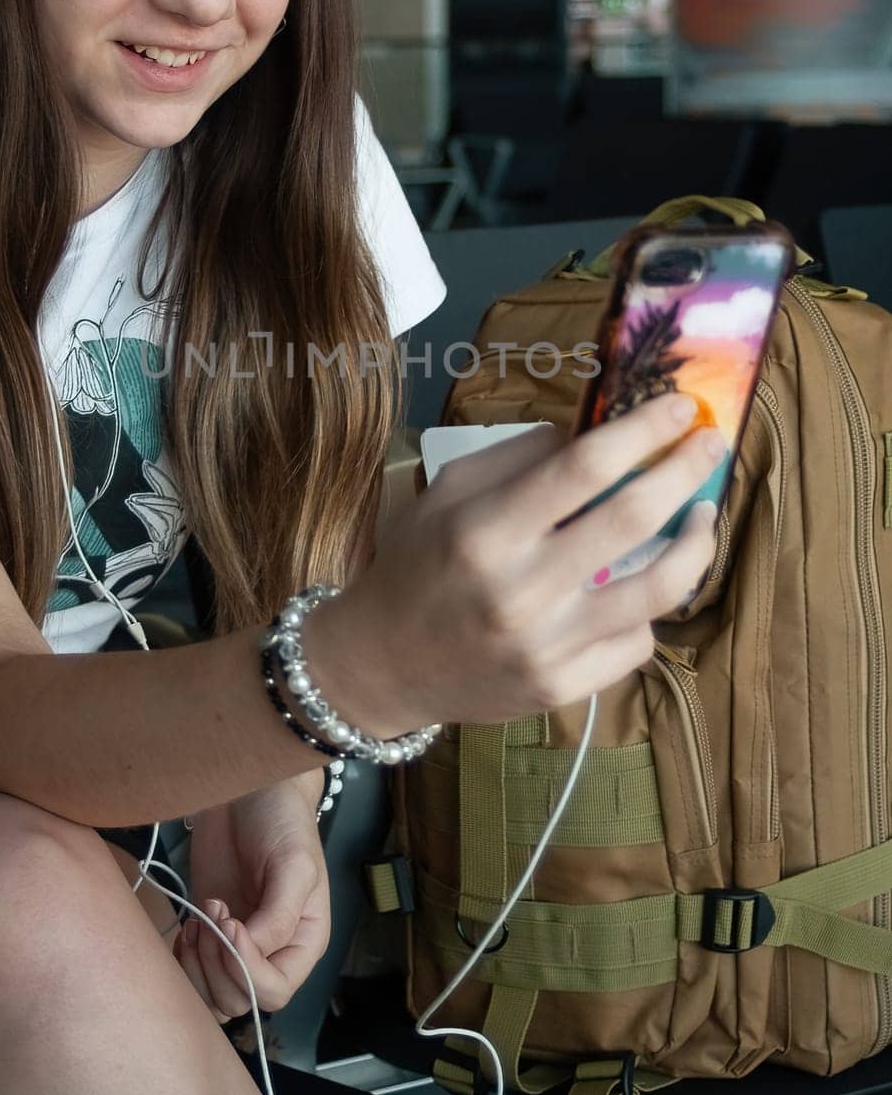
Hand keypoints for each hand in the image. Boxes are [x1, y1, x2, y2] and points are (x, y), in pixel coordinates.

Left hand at [172, 773, 329, 1022]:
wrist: (246, 788)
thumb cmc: (281, 821)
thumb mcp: (294, 864)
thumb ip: (279, 915)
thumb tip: (247, 950)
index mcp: (303, 942)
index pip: (276, 990)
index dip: (248, 969)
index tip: (231, 922)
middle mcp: (272, 952)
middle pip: (240, 999)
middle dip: (218, 963)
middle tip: (212, 912)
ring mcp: (236, 945)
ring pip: (212, 996)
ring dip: (197, 966)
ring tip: (199, 920)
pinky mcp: (208, 931)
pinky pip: (192, 975)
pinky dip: (182, 961)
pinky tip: (187, 927)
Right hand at [309, 392, 721, 732]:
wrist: (383, 664)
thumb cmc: (417, 563)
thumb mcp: (448, 493)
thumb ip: (519, 459)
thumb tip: (596, 431)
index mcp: (485, 531)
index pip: (583, 468)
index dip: (643, 430)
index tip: (679, 405)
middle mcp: (520, 590)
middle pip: (632, 519)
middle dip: (684, 470)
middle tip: (710, 441)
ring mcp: (547, 647)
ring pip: (658, 589)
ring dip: (696, 543)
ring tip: (703, 514)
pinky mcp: (563, 689)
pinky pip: (637, 642)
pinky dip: (648, 609)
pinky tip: (641, 588)